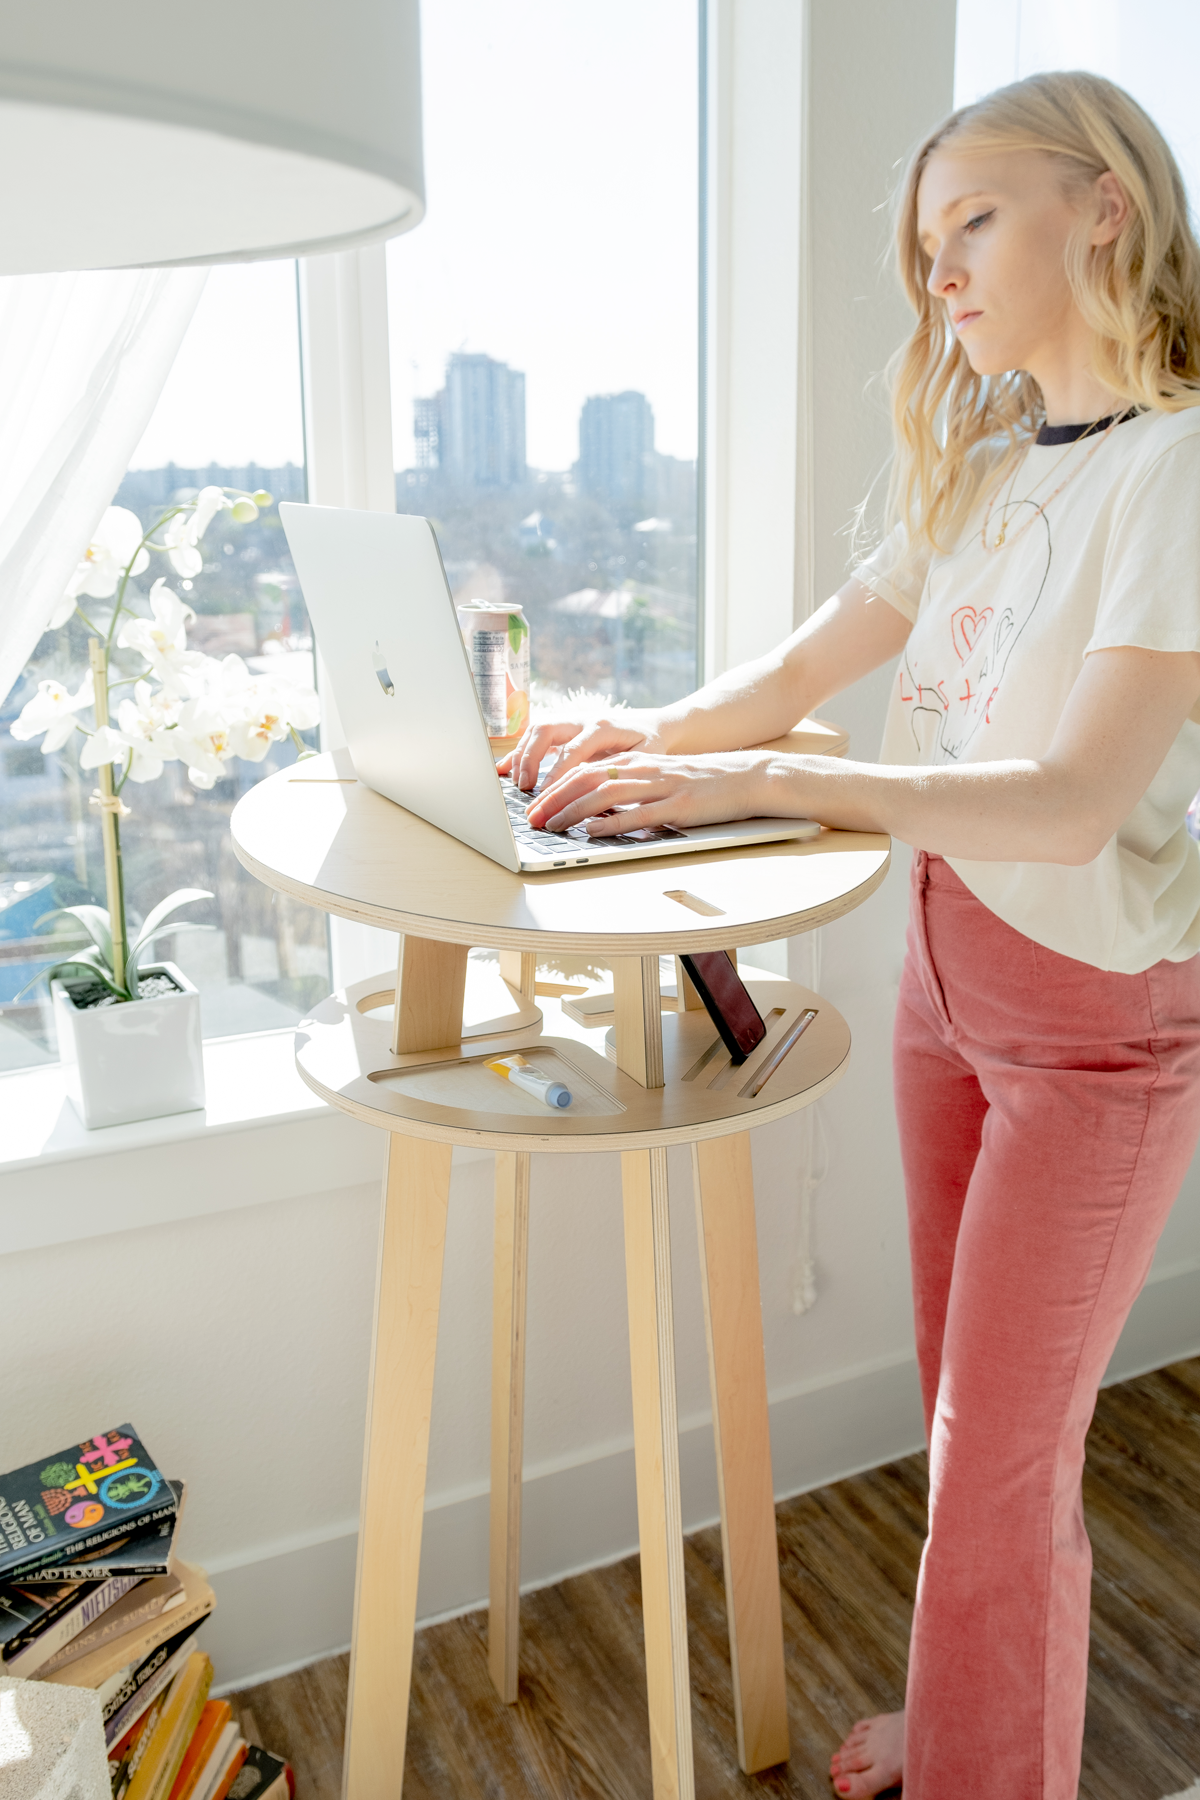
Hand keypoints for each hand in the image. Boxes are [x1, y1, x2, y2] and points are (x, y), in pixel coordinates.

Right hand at [497, 708, 666, 791]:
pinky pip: (535, 736)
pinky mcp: (564, 728)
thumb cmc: (651, 744)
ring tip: (517, 783)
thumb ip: (624, 771)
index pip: (572, 750)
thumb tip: (602, 795)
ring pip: (536, 730)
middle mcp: (583, 719)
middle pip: (546, 730)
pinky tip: (504, 769)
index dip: (556, 772)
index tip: (544, 792)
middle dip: (530, 758)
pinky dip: (518, 752)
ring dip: (522, 755)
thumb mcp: (646, 757)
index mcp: (603, 726)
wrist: (655, 725)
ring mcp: (571, 721)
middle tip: (524, 786)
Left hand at [525, 749, 778, 835]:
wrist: (748, 777)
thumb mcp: (660, 779)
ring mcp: (662, 787)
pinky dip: (613, 823)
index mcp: (637, 762)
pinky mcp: (679, 807)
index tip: (533, 804)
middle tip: (532, 819)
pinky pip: (640, 814)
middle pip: (588, 779)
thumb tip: (596, 812)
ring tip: (553, 826)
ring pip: (607, 794)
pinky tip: (594, 832)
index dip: (554, 786)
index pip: (585, 769)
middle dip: (554, 799)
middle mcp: (644, 770)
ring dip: (575, 811)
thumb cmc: (703, 783)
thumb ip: (630, 790)